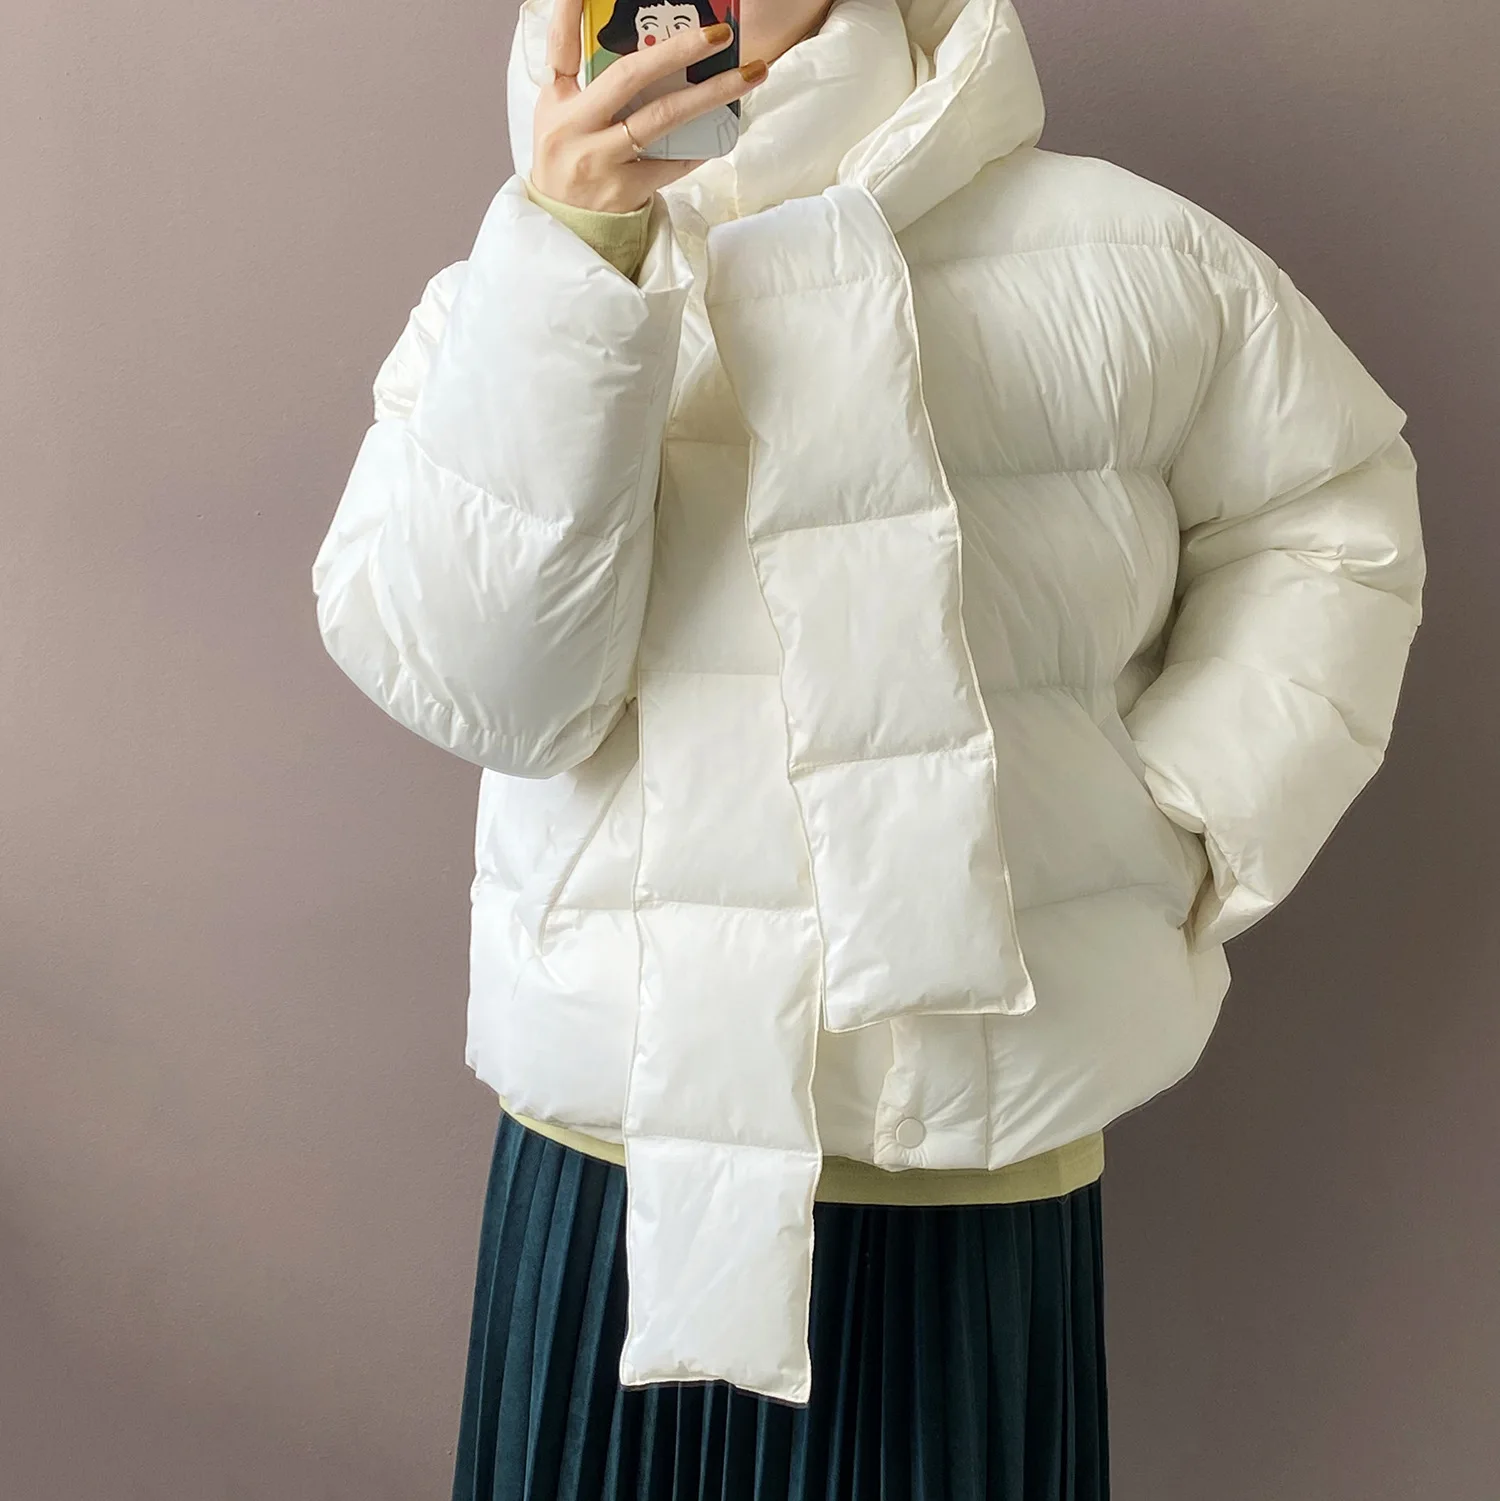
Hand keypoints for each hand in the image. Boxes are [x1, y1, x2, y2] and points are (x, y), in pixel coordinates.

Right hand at [531, 0, 768, 212]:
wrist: (567, 227)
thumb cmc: (570, 161)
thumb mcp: (560, 116)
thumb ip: (584, 78)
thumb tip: (635, 42)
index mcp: (558, 101)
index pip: (561, 45)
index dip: (570, 11)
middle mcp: (576, 127)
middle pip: (629, 76)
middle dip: (678, 49)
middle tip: (719, 32)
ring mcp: (602, 160)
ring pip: (662, 118)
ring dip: (711, 94)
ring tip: (748, 74)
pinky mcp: (626, 190)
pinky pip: (673, 161)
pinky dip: (700, 144)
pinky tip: (724, 128)